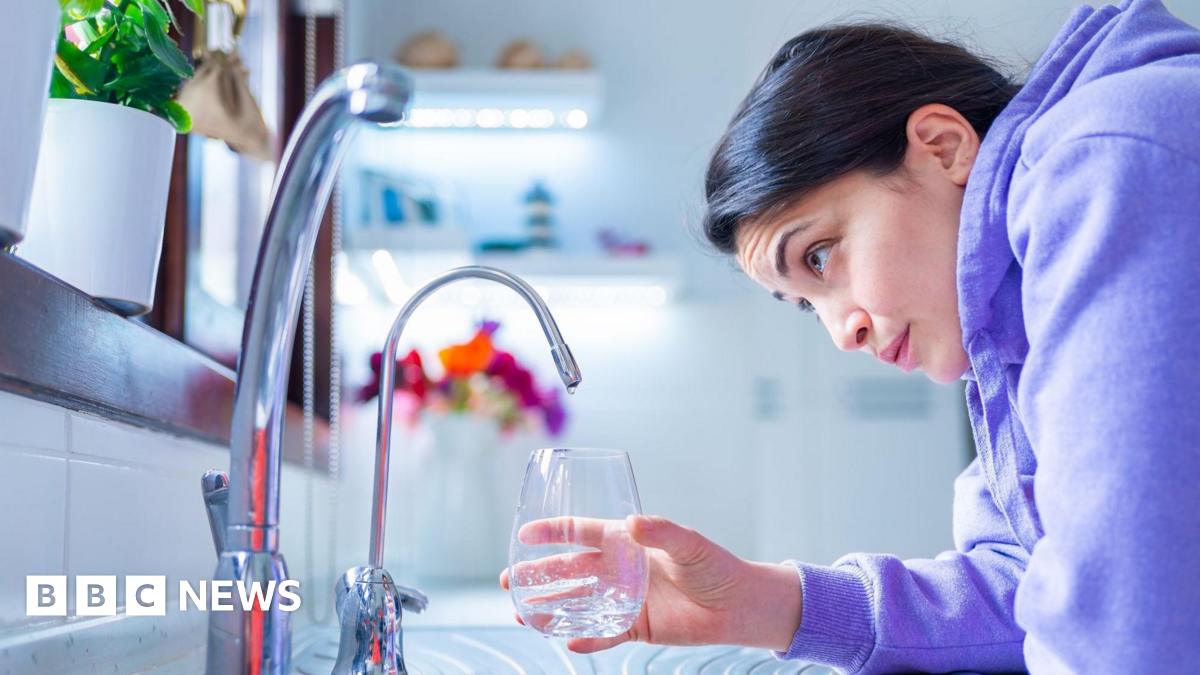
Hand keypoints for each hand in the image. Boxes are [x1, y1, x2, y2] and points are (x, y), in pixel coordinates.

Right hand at [499, 514, 801, 653]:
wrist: (740, 606)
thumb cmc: (716, 566)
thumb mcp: (690, 544)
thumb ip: (661, 533)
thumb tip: (633, 523)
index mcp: (629, 542)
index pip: (583, 533)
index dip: (554, 533)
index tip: (524, 534)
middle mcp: (621, 569)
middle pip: (570, 571)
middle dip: (539, 575)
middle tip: (509, 580)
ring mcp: (625, 598)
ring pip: (579, 604)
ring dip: (551, 608)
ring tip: (521, 613)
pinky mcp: (636, 626)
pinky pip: (604, 633)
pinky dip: (586, 638)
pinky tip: (564, 639)